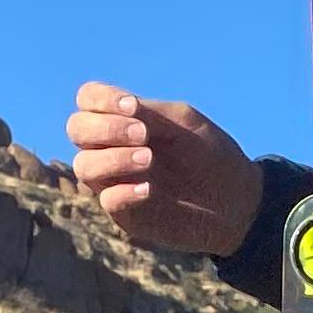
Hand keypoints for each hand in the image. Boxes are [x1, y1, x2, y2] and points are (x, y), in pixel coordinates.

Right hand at [67, 85, 263, 255]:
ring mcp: (115, 181)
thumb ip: (150, 114)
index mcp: (125, 120)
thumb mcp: (184, 123)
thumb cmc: (211, 155)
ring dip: (113, 158)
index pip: (88, 99)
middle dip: (105, 128)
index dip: (101, 99)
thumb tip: (117, 113)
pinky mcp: (125, 213)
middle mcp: (112, 148)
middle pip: (76, 129)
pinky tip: (149, 189)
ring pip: (83, 165)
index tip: (134, 107)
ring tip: (149, 160)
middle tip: (143, 135)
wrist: (235, 202)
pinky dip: (123, 190)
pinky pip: (106, 199)